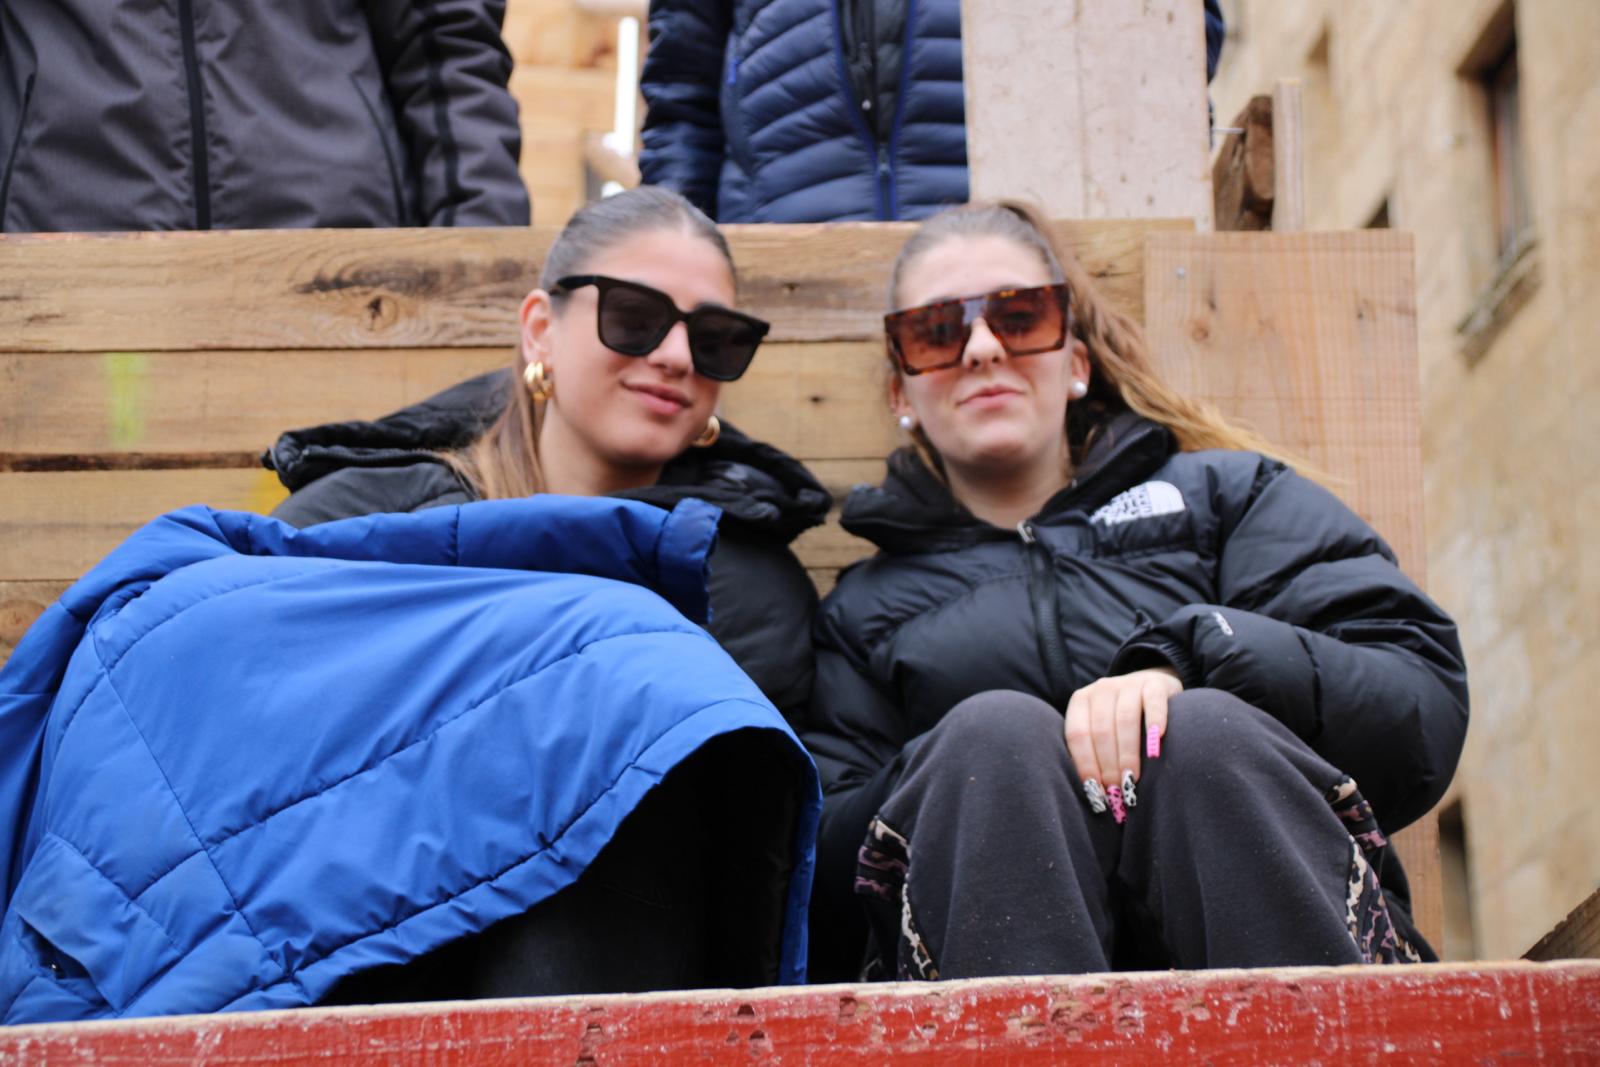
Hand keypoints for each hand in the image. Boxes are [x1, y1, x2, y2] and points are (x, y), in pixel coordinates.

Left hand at [1063, 667, 1182, 800]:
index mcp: (1081, 701)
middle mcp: (1101, 689)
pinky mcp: (1155, 684)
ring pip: (1124, 720)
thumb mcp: (1101, 727)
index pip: (1078, 735)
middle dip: (1108, 765)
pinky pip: (1153, 703)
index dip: (1085, 764)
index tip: (1096, 791)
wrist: (1151, 684)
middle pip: (1100, 730)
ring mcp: (1128, 683)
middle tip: (1117, 791)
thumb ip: (1093, 750)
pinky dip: (1155, 723)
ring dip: (1127, 753)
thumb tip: (1094, 794)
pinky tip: (1156, 747)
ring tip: (1132, 779)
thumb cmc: (1120, 718)